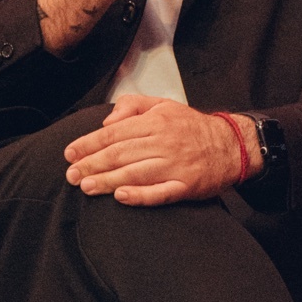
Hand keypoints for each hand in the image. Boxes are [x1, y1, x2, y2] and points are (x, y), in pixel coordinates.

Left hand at [63, 95, 258, 205]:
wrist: (232, 145)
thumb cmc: (192, 127)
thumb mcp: (163, 105)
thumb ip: (133, 106)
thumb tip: (107, 121)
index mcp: (155, 122)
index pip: (114, 133)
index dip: (89, 144)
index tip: (70, 154)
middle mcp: (163, 142)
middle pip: (120, 154)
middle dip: (92, 165)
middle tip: (71, 175)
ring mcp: (175, 165)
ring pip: (135, 173)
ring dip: (107, 181)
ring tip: (86, 187)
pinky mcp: (186, 186)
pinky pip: (160, 192)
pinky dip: (140, 195)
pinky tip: (121, 197)